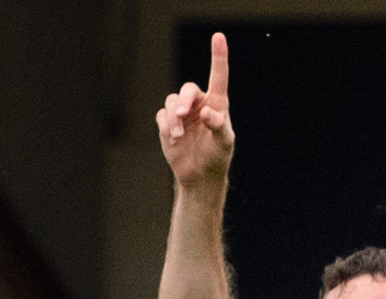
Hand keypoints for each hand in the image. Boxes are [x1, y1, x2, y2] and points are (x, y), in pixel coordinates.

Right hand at [156, 32, 234, 189]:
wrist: (200, 175)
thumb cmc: (217, 157)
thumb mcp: (224, 144)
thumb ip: (218, 126)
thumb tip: (207, 112)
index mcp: (217, 104)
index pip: (218, 77)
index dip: (218, 57)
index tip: (218, 37)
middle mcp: (198, 104)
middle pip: (187, 89)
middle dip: (184, 100)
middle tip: (183, 114)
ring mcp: (182, 112)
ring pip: (171, 102)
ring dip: (173, 118)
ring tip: (178, 137)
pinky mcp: (168, 122)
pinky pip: (162, 116)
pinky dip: (166, 127)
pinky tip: (174, 141)